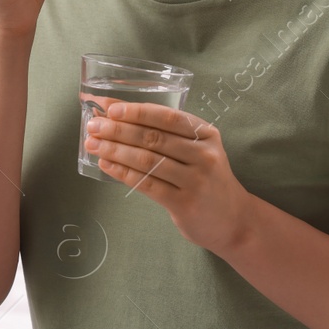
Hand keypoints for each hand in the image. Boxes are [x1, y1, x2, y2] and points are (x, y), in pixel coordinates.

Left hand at [83, 101, 253, 255]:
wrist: (234, 221)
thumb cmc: (207, 179)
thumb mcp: (199, 150)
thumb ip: (166, 133)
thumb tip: (117, 111)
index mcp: (206, 135)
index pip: (167, 117)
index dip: (136, 111)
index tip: (110, 108)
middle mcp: (204, 155)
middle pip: (153, 138)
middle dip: (118, 129)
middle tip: (93, 126)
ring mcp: (195, 181)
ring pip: (147, 160)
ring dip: (115, 150)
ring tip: (93, 144)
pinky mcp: (184, 204)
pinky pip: (146, 184)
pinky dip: (122, 172)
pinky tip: (106, 164)